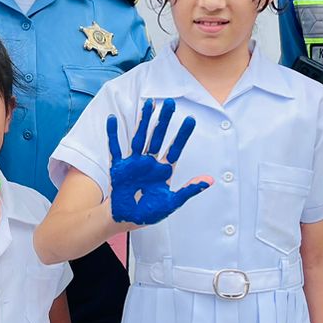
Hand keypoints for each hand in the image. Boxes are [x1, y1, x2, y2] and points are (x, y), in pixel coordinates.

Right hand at [107, 99, 212, 225]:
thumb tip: (210, 180)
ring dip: (143, 120)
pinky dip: (113, 134)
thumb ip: (189, 190)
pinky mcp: (119, 167)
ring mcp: (134, 162)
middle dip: (164, 120)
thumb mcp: (172, 202)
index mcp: (164, 170)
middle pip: (158, 136)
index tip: (191, 120)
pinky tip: (113, 119)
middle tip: (170, 103)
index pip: (175, 148)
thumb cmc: (148, 212)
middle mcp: (150, 162)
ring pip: (140, 137)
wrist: (125, 219)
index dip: (182, 134)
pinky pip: (115, 148)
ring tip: (148, 103)